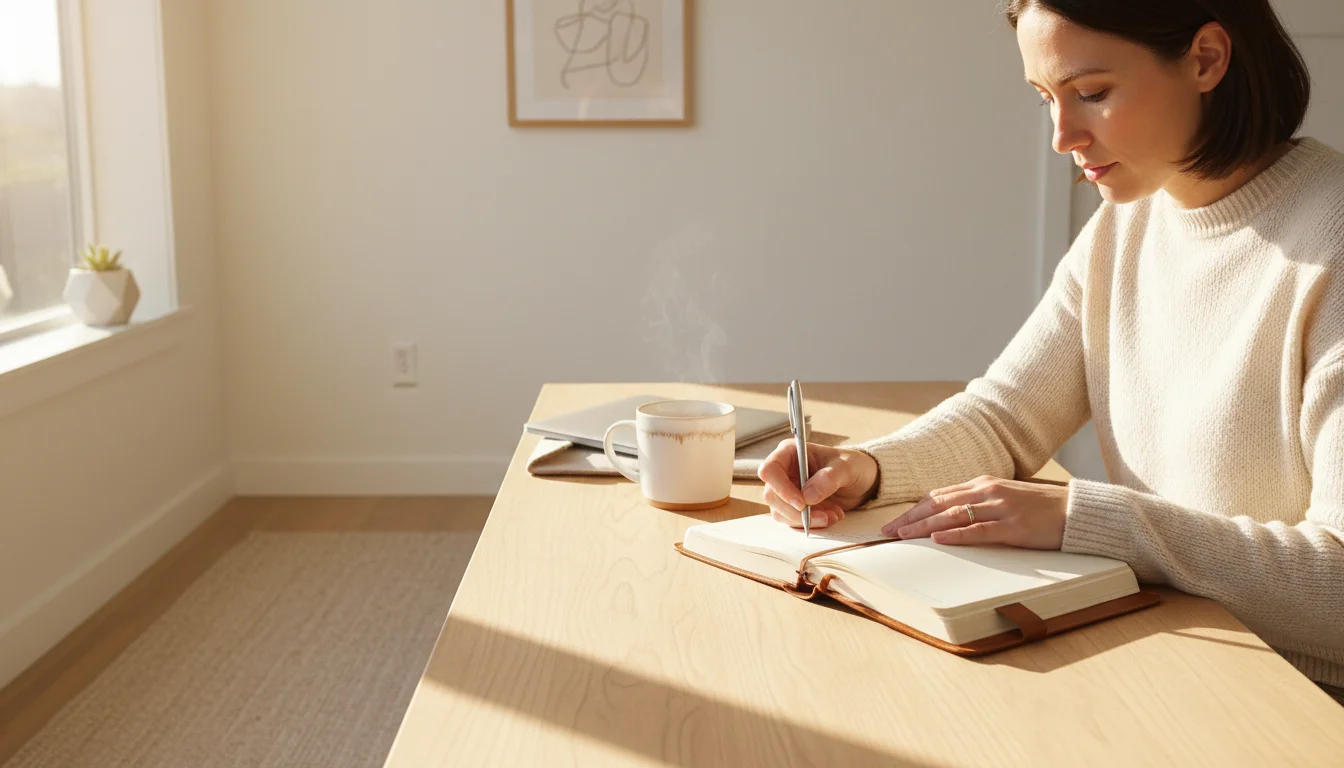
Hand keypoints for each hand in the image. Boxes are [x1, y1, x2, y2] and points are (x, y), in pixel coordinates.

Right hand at [758, 440, 879, 528]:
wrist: (861, 481)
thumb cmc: (852, 465)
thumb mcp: (847, 467)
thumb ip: (829, 478)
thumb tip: (808, 496)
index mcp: (790, 453)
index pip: (770, 470)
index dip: (781, 488)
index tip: (802, 503)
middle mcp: (784, 471)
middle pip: (772, 495)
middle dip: (796, 511)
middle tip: (824, 516)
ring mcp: (787, 490)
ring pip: (780, 512)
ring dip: (806, 520)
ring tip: (833, 515)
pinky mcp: (794, 507)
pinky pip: (792, 521)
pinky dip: (811, 524)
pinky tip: (831, 516)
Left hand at [880, 476, 1068, 549]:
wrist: (1075, 511)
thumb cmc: (1040, 507)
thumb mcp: (1004, 497)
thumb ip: (978, 502)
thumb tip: (948, 516)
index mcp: (983, 484)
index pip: (938, 496)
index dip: (913, 509)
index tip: (894, 522)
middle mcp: (987, 491)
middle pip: (938, 504)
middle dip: (909, 518)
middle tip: (887, 532)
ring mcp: (999, 508)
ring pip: (951, 516)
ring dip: (923, 526)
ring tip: (902, 536)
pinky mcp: (1013, 526)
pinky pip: (977, 530)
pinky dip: (955, 535)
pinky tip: (938, 539)